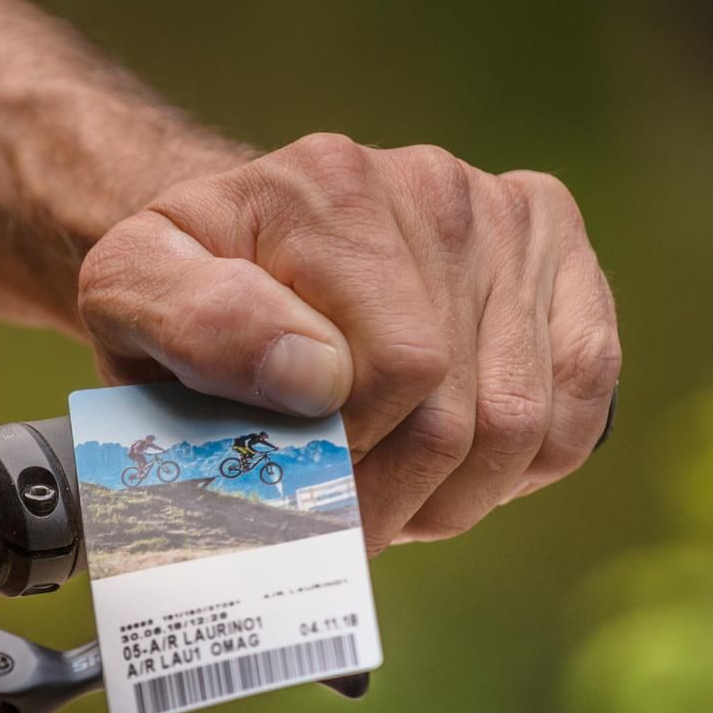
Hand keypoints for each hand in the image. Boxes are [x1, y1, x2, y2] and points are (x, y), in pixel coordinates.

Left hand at [76, 133, 619, 551]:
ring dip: (454, 495)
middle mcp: (431, 185)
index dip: (345, 471)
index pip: (393, 377)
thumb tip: (312, 373)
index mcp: (327, 187)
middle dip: (394, 498)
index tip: (295, 508)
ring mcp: (503, 215)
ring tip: (387, 498)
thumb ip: (190, 323)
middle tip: (338, 528)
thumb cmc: (184, 287)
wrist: (237, 239)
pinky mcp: (556, 246)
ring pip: (526, 421)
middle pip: (462, 411)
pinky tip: (454, 465)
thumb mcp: (129, 294)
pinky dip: (524, 462)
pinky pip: (584, 396)